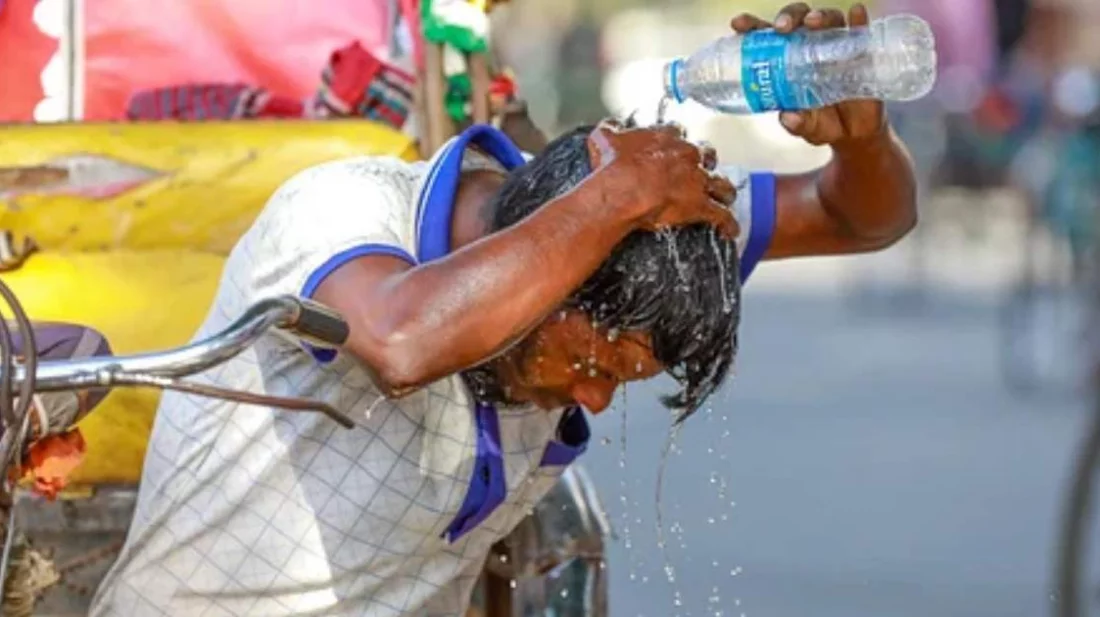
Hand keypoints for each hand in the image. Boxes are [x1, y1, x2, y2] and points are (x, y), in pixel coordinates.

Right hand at [586, 119, 737, 237]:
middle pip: (706, 154)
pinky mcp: (700, 205)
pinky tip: (731, 231)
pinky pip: (721, 215)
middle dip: (707, 161)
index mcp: (666, 138)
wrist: (622, 191)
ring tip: (726, 196)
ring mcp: (696, 181)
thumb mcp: (604, 139)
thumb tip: (607, 128)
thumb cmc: (613, 166)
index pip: (678, 133)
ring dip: (724, 190)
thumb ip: (609, 130)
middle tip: (704, 167)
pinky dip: (728, 224)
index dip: (678, 140)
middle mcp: (687, 156)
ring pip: (721, 184)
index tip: (675, 145)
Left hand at [731, 3, 886, 146]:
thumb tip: (789, 118)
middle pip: (796, 20)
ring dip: (819, 16)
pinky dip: (858, 20)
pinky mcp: (860, 51)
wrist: (854, 133)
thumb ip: (798, 124)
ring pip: (827, 20)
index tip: (739, 24)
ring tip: (813, 24)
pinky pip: (860, 31)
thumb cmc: (822, 123)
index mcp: (786, 60)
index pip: (766, 37)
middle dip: (787, 17)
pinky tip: (855, 14)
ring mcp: (835, 46)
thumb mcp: (808, 127)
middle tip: (782, 28)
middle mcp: (809, 47)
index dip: (751, 26)